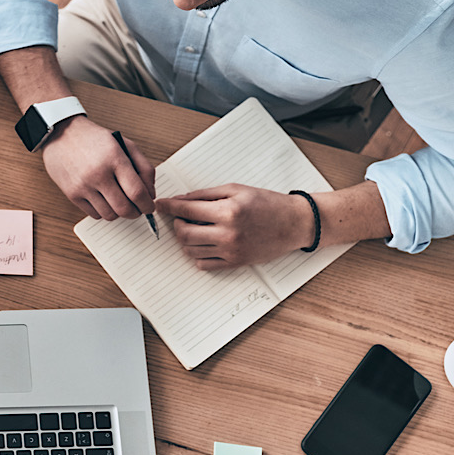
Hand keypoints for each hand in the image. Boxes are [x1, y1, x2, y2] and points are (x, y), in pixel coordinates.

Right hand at [42, 116, 155, 220]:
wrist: (62, 134)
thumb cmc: (94, 139)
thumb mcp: (125, 144)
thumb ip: (144, 168)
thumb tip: (150, 194)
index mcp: (114, 159)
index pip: (137, 192)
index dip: (147, 205)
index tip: (149, 206)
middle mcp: (98, 174)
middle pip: (124, 208)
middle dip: (136, 212)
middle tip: (137, 208)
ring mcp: (83, 186)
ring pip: (109, 215)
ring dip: (119, 213)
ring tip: (119, 202)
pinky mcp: (72, 194)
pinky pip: (94, 214)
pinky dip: (103, 212)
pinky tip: (104, 200)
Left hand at [154, 184, 313, 270]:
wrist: (294, 223)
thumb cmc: (267, 203)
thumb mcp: (236, 190)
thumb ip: (205, 195)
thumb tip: (180, 199)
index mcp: (228, 211)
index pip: (186, 210)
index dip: (168, 206)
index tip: (159, 204)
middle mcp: (228, 233)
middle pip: (184, 233)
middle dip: (177, 224)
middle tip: (182, 217)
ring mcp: (231, 251)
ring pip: (190, 250)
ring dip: (186, 239)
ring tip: (196, 228)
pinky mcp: (235, 263)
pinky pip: (203, 264)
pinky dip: (196, 254)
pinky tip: (204, 242)